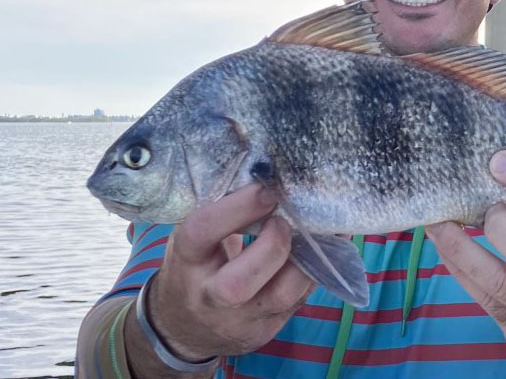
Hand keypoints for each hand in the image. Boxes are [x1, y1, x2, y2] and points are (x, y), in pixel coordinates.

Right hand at [140, 183, 314, 364]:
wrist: (183, 327)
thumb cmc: (194, 267)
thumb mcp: (193, 238)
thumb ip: (222, 212)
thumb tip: (266, 174)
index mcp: (186, 261)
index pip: (203, 232)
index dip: (238, 207)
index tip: (267, 188)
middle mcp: (208, 297)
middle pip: (239, 283)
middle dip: (274, 243)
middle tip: (287, 218)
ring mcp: (239, 321)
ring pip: (281, 296)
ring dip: (306, 258)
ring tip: (313, 231)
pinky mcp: (266, 331)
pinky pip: (300, 300)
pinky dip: (314, 270)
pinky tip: (322, 249)